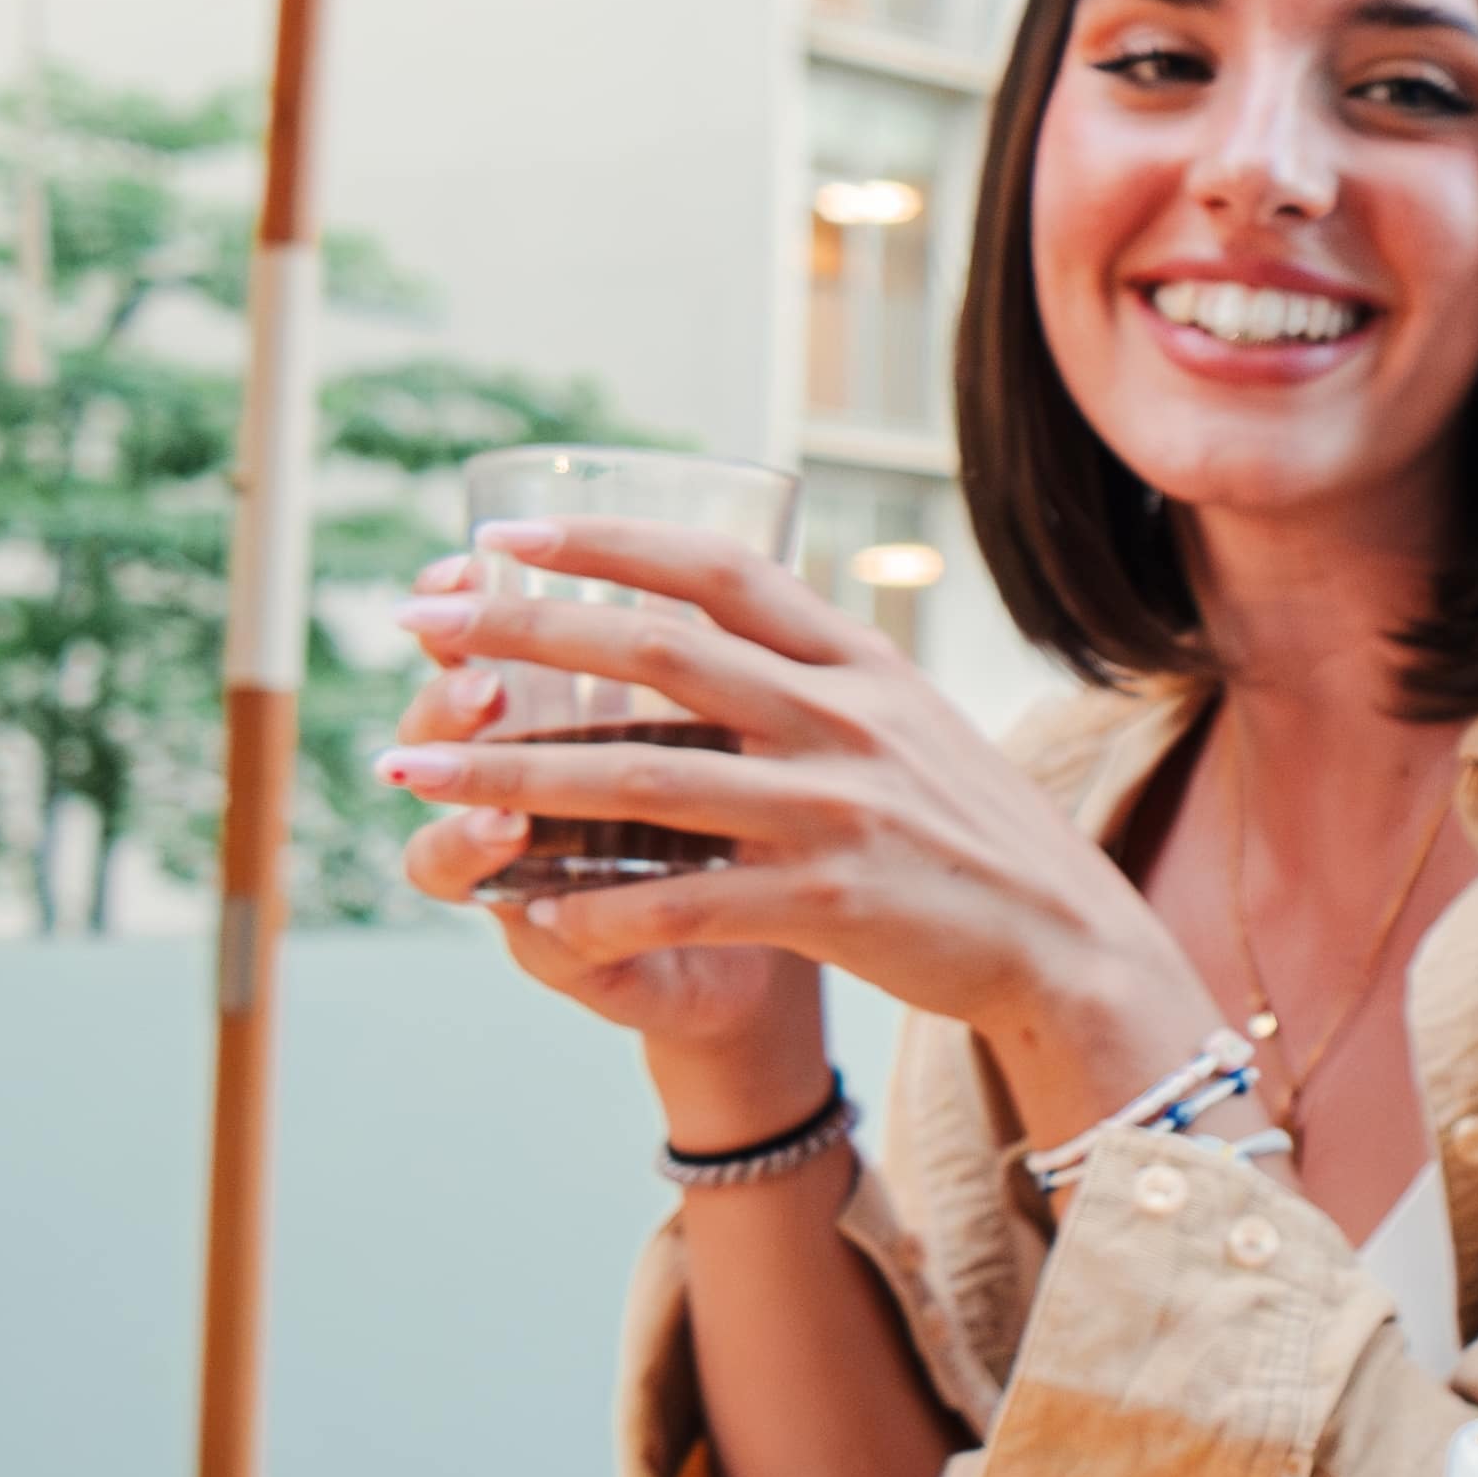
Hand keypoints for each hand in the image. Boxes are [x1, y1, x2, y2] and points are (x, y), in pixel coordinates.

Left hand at [376, 517, 1219, 1136]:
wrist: (1066, 939)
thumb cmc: (968, 828)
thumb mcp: (909, 718)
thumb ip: (817, 672)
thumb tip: (711, 619)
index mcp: (858, 660)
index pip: (717, 569)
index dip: (602, 541)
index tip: (502, 538)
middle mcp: (843, 717)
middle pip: (654, 652)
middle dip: (517, 635)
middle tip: (416, 625)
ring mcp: (835, 808)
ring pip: (638, 776)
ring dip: (508, 773)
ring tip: (411, 771)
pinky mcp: (830, 902)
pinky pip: (684, 902)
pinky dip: (598, 907)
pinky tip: (529, 910)